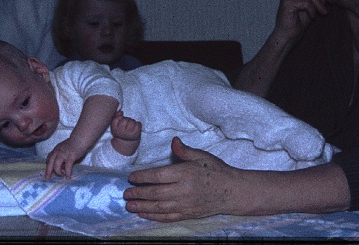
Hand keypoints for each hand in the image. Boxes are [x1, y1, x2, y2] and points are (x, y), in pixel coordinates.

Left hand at [46, 138, 84, 178]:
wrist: (80, 139)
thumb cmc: (73, 144)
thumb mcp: (63, 148)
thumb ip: (61, 156)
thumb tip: (61, 166)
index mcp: (56, 150)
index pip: (49, 158)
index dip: (48, 165)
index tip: (49, 170)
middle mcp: (58, 152)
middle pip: (50, 162)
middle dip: (48, 171)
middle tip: (48, 178)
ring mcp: (63, 154)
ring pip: (56, 165)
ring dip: (58, 172)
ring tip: (61, 175)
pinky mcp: (70, 157)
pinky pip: (67, 167)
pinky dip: (67, 173)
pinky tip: (68, 177)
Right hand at [110, 110, 140, 141]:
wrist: (126, 144)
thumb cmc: (121, 131)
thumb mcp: (115, 125)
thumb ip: (116, 116)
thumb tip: (121, 112)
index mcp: (114, 130)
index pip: (117, 118)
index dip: (120, 118)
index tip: (121, 121)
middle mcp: (121, 132)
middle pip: (125, 119)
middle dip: (127, 119)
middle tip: (127, 124)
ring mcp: (128, 134)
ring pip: (132, 121)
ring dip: (133, 121)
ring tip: (131, 126)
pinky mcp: (136, 135)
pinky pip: (138, 124)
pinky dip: (138, 124)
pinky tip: (136, 127)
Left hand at [124, 137, 241, 221]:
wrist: (232, 192)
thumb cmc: (216, 171)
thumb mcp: (201, 156)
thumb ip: (185, 151)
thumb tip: (173, 141)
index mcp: (185, 173)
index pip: (158, 176)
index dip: (143, 177)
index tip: (131, 177)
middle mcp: (184, 191)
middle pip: (155, 193)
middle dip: (138, 194)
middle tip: (126, 193)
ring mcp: (185, 205)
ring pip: (159, 207)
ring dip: (142, 207)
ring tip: (129, 206)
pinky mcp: (188, 214)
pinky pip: (167, 217)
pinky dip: (154, 217)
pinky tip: (144, 215)